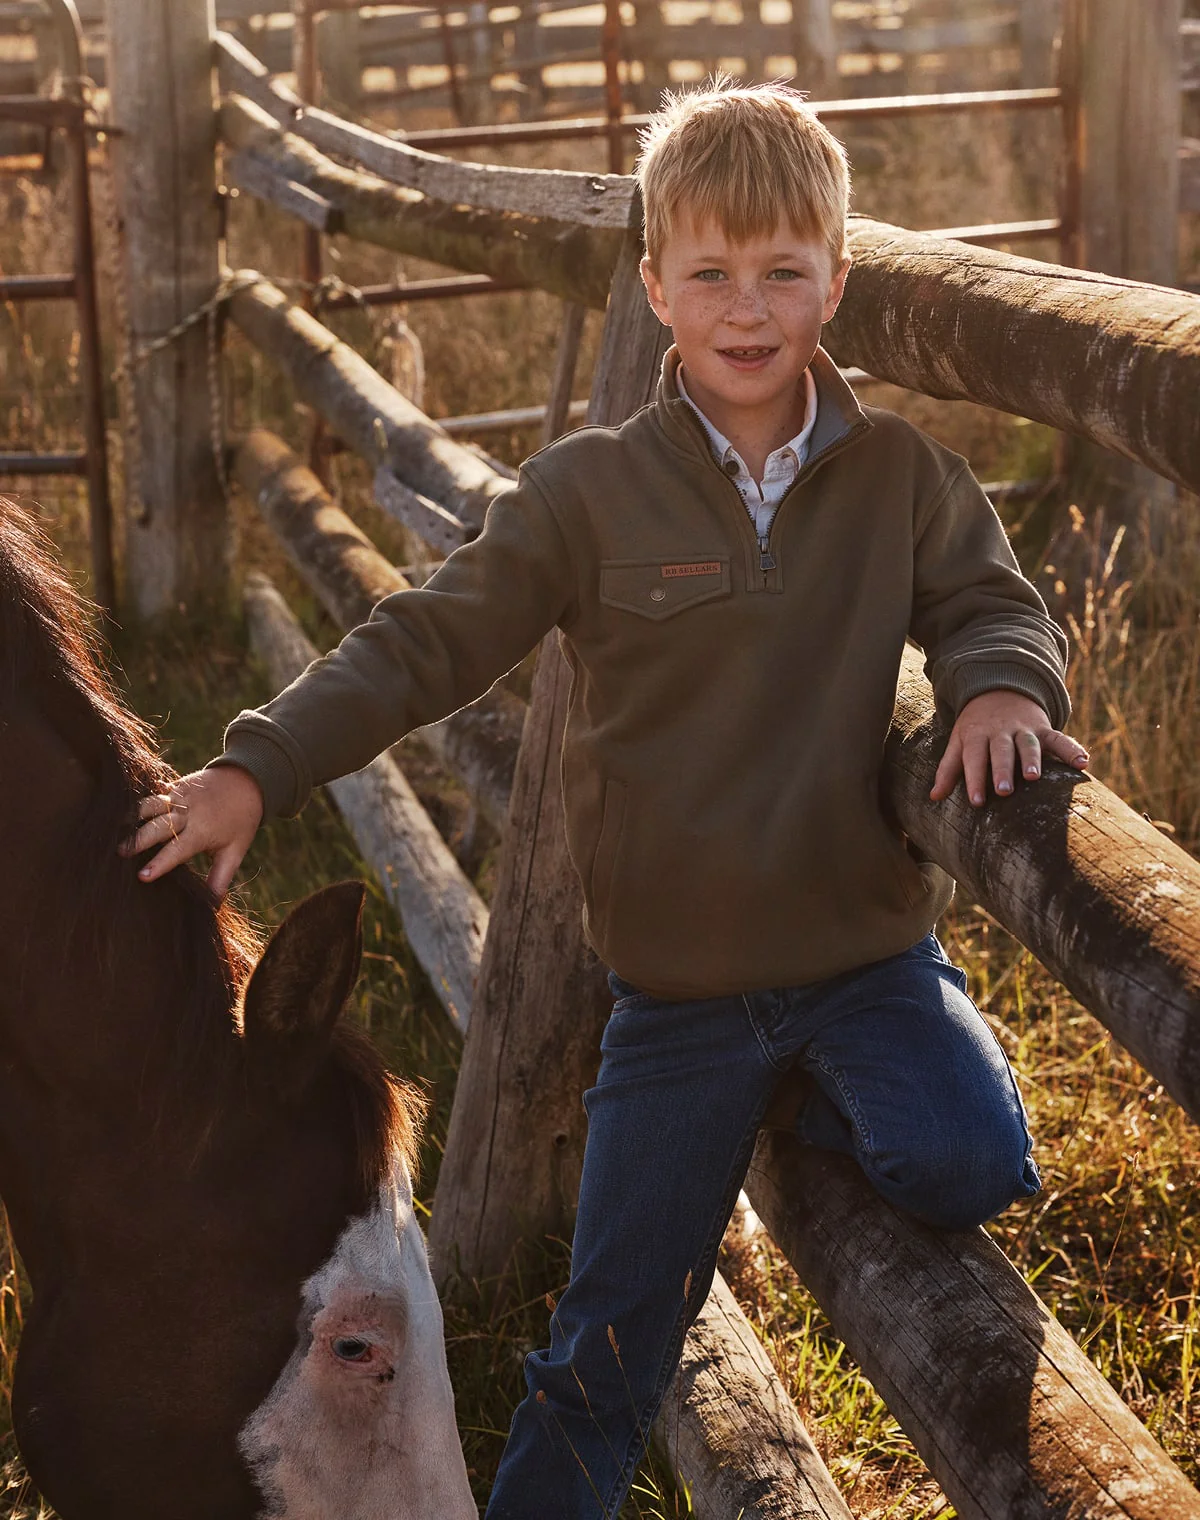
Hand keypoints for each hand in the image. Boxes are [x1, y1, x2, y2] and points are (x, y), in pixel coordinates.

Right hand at [118, 766, 263, 898]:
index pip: (178, 849)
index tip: (143, 876)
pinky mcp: (173, 787)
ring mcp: (179, 797)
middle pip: (158, 826)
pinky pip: (152, 794)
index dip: (160, 863)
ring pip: (151, 805)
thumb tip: (212, 907)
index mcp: (202, 831)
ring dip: (133, 817)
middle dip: (139, 839)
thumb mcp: (235, 851)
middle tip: (120, 853)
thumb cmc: (240, 821)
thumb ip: (220, 878)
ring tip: (114, 830)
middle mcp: (188, 813)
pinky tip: (120, 812)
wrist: (246, 782)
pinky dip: (136, 803)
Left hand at [930, 690, 1088, 807]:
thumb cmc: (975, 726)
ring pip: (1028, 744)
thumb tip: (933, 797)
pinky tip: (1083, 764)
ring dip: (1032, 759)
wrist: (999, 689)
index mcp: (977, 736)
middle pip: (1001, 751)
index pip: (974, 759)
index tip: (977, 802)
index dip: (975, 780)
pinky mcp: (1044, 729)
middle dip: (1002, 770)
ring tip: (1034, 777)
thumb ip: (948, 770)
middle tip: (1004, 791)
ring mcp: (1024, 729)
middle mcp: (1001, 732)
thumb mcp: (959, 743)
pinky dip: (1072, 750)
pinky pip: (1060, 738)